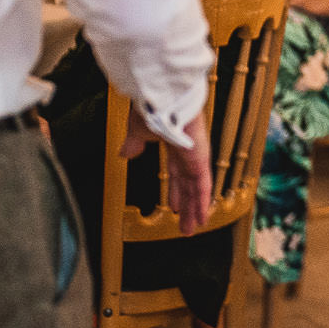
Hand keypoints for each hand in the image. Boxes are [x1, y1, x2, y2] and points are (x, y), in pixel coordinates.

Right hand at [122, 108, 213, 235]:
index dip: (175, 190)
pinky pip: (202, 186)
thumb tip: (126, 153)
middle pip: (187, 185)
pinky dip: (202, 202)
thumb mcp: (137, 130)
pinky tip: (202, 218)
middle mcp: (187, 151)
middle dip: (185, 205)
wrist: (161, 99)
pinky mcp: (199, 159)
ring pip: (196, 189)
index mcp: (172, 143)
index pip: (176, 173)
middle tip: (185, 223)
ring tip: (192, 228)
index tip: (173, 204)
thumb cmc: (151, 107)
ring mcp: (195, 155)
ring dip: (194, 210)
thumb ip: (134, 143)